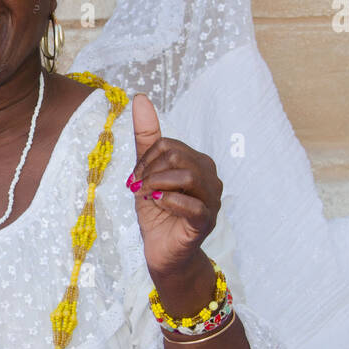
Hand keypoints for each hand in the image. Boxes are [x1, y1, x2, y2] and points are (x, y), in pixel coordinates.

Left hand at [127, 93, 222, 279]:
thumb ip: (147, 137)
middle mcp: (210, 177)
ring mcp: (212, 200)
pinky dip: (169, 202)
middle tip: (139, 189)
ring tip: (148, 197)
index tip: (136, 179)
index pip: (168, 145)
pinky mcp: (206, 221)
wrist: (163, 251)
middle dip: (149, 171)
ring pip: (186, 175)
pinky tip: (159, 206)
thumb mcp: (146, 172)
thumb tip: (140, 98)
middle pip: (177, 156)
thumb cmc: (158, 212)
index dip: (145, 160)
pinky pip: (192, 205)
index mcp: (198, 162)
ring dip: (156, 185)